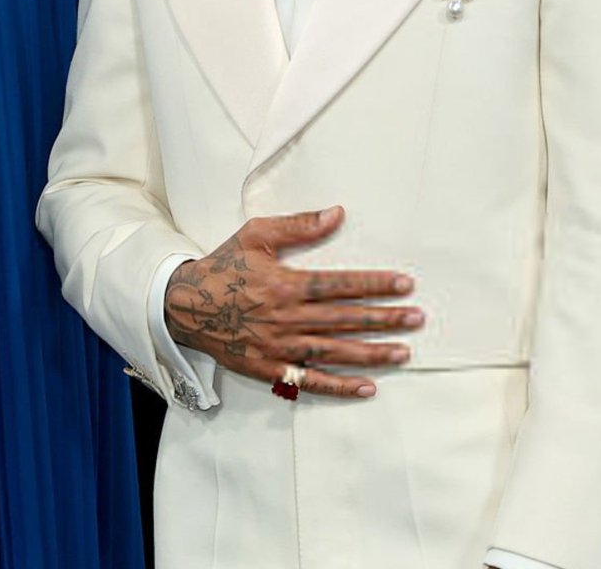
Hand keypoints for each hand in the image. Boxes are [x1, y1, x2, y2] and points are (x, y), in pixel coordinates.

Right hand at [163, 205, 421, 397]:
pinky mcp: (270, 369)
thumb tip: (338, 213)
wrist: (183, 306)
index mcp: (287, 284)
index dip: (375, 284)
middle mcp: (287, 318)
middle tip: (417, 318)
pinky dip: (339, 386)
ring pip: (334, 352)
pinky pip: (309, 381)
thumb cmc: (224, 265)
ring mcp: (280, 347)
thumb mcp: (257, 234)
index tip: (405, 284)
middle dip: (385, 319)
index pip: (341, 284)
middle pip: (345, 319)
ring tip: (404, 352)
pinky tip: (368, 387)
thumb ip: (298, 225)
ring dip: (371, 353)